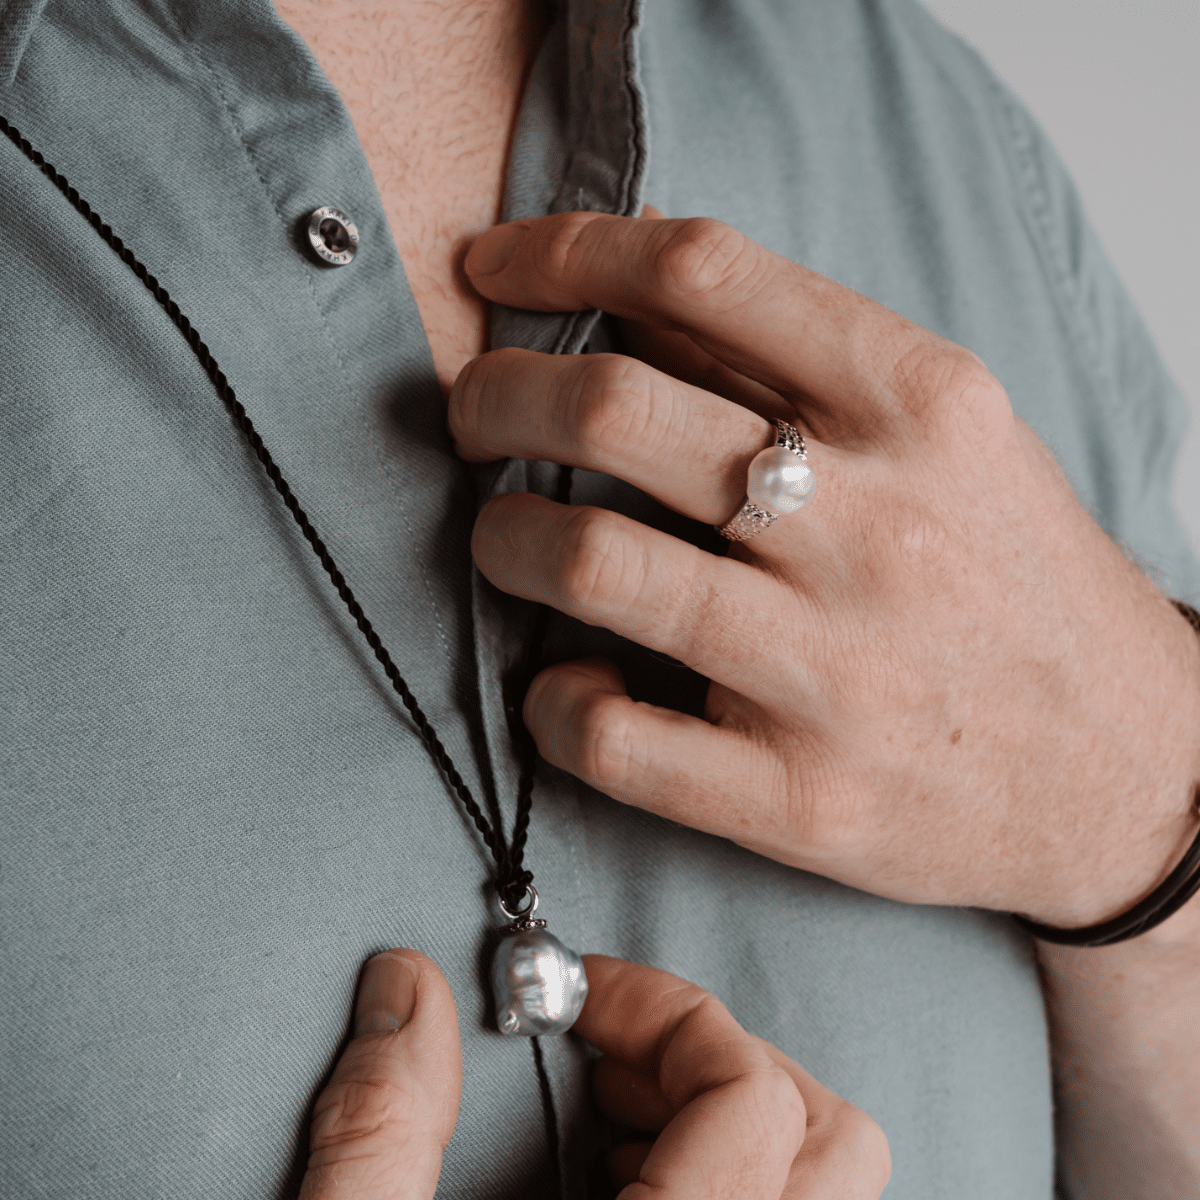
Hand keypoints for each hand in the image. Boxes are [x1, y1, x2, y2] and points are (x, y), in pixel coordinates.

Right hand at [298, 949, 887, 1198]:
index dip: (662, 1011)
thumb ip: (379, 1130)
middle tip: (612, 1052)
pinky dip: (733, 1173)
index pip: (753, 1096)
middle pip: (835, 1134)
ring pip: (832, 1182)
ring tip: (618, 1118)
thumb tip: (405, 986)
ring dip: (734, 1113)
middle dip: (720, 1055)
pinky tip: (628, 1185)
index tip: (575, 996)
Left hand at [453, 211, 1199, 928]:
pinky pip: (608, 736)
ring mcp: (835, 672)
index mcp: (920, 407)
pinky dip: (549, 701)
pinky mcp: (800, 799)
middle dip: (497, 396)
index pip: (702, 273)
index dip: (564, 251)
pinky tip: (563, 684)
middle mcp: (875, 529)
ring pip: (587, 563)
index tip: (494, 270)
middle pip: (613, 411)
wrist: (1128, 768)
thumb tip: (626, 302)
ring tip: (501, 539)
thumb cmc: (1017, 584)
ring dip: (500, 538)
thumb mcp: (954, 438)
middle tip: (473, 414)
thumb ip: (806, 367)